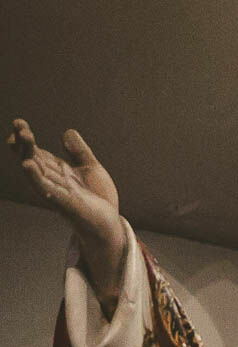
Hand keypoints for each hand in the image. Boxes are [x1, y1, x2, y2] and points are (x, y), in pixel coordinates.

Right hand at [8, 118, 127, 305]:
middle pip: (33, 159)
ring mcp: (56, 191)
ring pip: (36, 171)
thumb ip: (79, 151)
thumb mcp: (90, 168)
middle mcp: (53, 180)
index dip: (27, 139)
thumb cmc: (97, 198)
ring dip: (27, 155)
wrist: (109, 223)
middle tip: (19, 126)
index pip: (37, 152)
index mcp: (58, 171)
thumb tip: (67, 132)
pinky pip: (46, 189)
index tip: (19, 123)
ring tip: (20, 138)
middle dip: (24, 143)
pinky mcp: (64, 203)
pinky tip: (28, 165)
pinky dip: (36, 177)